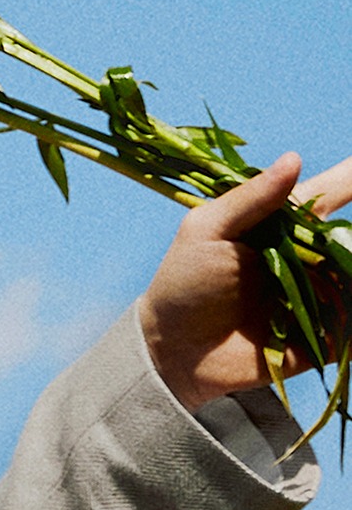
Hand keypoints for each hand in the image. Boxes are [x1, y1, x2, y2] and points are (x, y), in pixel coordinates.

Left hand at [138, 151, 351, 410]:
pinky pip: (350, 325)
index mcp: (281, 226)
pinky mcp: (324, 336)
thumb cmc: (184, 282)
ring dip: (348, 273)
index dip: (349, 180)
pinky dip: (349, 317)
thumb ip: (252, 198)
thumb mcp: (208, 231)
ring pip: (351, 276)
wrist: (176, 350)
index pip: (329, 193)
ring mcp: (318, 296)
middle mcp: (307, 258)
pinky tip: (342, 311)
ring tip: (337, 275)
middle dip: (350, 240)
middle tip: (332, 250)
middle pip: (347, 239)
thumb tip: (293, 158)